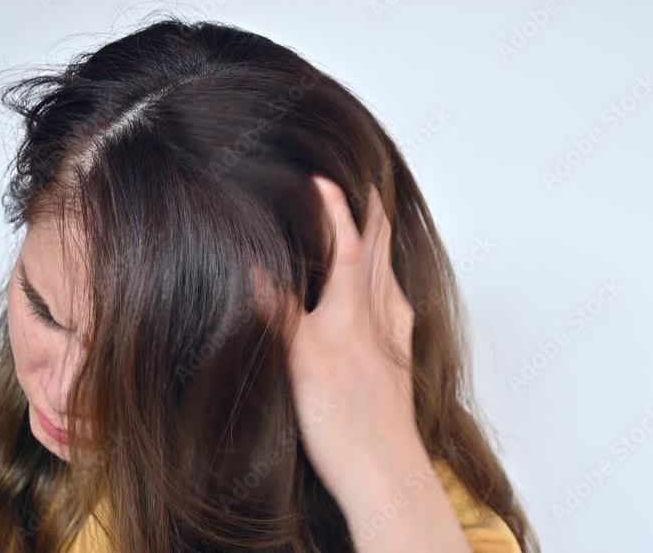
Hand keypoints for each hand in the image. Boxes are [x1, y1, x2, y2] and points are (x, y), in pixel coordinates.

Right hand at [286, 175, 423, 509]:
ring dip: (383, 247)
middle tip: (368, 185)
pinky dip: (389, 285)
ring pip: (390, 278)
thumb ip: (278, 312)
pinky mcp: (396, 363)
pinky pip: (397, 308)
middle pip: (379, 255)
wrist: (385, 472)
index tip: (323, 180)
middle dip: (373, 216)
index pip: (346, 246)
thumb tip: (254, 269)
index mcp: (351, 313)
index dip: (335, 210)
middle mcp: (377, 319)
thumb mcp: (299, 363)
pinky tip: (389, 297)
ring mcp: (391, 341)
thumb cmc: (343, 423)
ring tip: (379, 227)